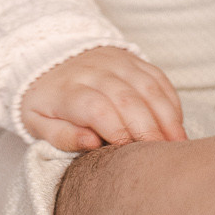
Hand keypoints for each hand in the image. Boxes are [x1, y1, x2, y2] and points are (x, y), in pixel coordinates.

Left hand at [21, 47, 187, 150]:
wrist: (49, 58)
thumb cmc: (46, 101)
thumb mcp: (37, 123)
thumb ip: (61, 136)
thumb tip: (91, 144)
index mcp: (68, 90)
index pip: (97, 108)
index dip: (116, 130)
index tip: (128, 154)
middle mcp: (95, 72)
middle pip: (128, 99)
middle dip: (147, 130)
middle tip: (159, 157)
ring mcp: (117, 62)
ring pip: (148, 88)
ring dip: (166, 118)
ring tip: (176, 145)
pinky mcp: (134, 60)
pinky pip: (158, 79)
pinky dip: (170, 102)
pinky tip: (176, 124)